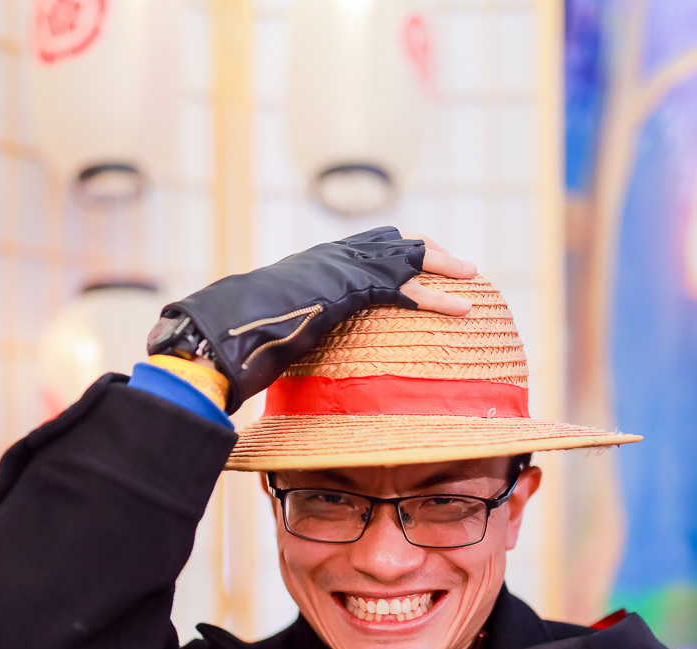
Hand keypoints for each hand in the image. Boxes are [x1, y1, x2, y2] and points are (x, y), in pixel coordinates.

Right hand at [151, 228, 475, 412]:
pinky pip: (408, 289)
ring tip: (472, 279)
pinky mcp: (356, 286)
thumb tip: (275, 355)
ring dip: (443, 265)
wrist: (230, 328)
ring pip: (409, 255)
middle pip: (394, 241)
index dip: (394, 252)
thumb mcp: (275, 327)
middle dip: (428, 251)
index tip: (415, 262)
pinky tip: (463, 308)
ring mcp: (346, 266)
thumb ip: (288, 330)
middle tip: (456, 266)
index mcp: (317, 263)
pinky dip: (439, 298)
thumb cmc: (240, 335)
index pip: (365, 246)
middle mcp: (334, 256)